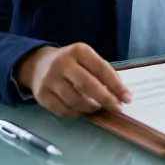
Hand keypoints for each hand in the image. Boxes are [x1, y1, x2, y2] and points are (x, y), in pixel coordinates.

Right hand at [15, 43, 131, 118]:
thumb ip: (101, 72)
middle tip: (117, 108)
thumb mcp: (85, 59)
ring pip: (75, 100)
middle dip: (106, 99)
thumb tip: (119, 94)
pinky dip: (76, 113)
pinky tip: (82, 111)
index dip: (116, 85)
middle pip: (87, 85)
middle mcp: (62, 63)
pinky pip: (62, 110)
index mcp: (79, 51)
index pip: (102, 68)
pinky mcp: (41, 95)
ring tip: (97, 108)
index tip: (127, 97)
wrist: (37, 64)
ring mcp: (50, 79)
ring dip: (91, 108)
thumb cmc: (70, 63)